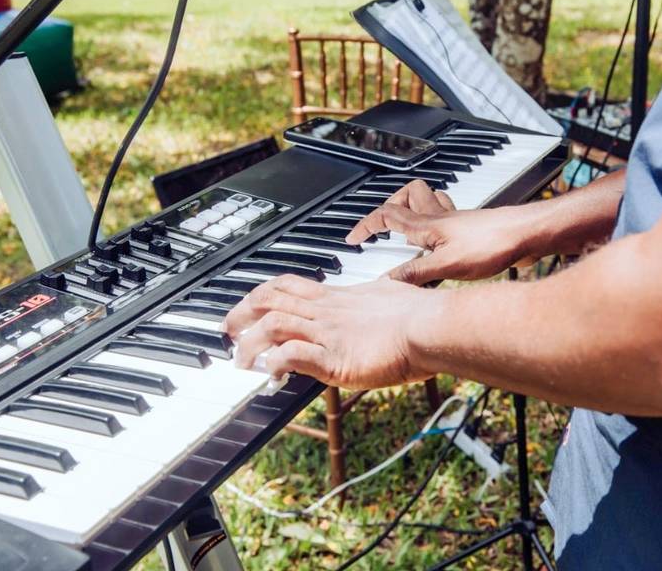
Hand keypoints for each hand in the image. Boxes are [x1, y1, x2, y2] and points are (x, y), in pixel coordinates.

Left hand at [222, 274, 437, 388]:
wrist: (433, 326)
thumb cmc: (423, 315)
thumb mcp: (392, 298)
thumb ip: (379, 302)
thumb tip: (386, 300)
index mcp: (340, 297)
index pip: (289, 285)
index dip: (262, 292)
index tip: (248, 302)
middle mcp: (328, 312)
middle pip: (271, 300)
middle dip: (242, 313)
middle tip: (227, 328)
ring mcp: (329, 334)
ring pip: (274, 326)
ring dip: (250, 343)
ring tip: (239, 360)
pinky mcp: (335, 358)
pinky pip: (293, 356)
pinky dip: (274, 365)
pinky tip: (269, 375)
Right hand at [346, 181, 531, 284]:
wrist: (527, 235)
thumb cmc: (493, 244)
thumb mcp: (448, 266)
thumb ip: (416, 272)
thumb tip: (388, 280)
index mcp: (427, 224)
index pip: (386, 215)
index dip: (366, 224)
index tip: (353, 237)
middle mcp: (440, 216)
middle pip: (407, 195)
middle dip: (390, 205)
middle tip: (381, 225)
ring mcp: (457, 220)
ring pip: (428, 201)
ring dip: (414, 207)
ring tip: (405, 227)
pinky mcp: (472, 227)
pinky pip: (447, 214)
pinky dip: (437, 220)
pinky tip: (441, 239)